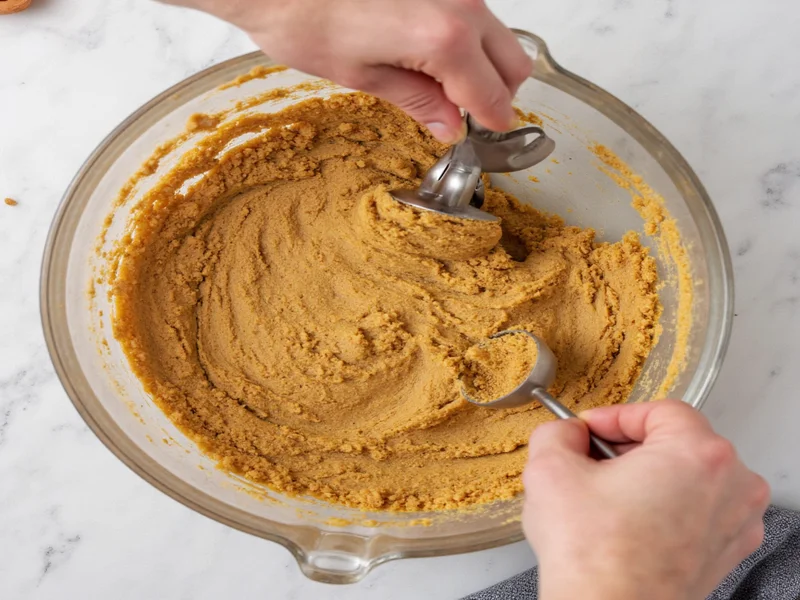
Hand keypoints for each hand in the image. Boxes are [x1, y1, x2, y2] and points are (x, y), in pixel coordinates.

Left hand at [165, 0, 531, 142]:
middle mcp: (461, 4)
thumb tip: (449, 126)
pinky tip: (430, 51)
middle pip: (514, 62)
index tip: (484, 135)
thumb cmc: (306, 18)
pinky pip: (474, 12)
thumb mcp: (364, 77)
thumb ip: (419, 101)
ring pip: (498, 34)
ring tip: (440, 82)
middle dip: (497, 94)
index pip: (493, 95)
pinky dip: (467, 38)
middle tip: (464, 113)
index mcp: (444, 39)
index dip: (491, 123)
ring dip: (483, 64)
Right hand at [522, 400, 769, 599]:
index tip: (589, 431)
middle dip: (629, 448)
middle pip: (677, 443)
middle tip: (591, 462)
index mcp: (698, 454)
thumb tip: (567, 433)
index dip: (615, 417)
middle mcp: (731, 486)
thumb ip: (557, 432)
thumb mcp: (550, 468)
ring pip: (686, 478)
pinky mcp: (723, 554)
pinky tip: (625, 524)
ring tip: (605, 496)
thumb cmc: (592, 555)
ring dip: (645, 478)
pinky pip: (694, 512)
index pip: (659, 411)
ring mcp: (733, 524)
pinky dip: (662, 509)